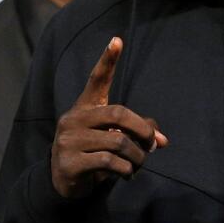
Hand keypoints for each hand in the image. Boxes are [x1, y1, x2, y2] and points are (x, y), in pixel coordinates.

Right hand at [50, 38, 167, 198]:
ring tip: (138, 164)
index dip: (107, 60)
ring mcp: (69, 140)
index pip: (97, 80)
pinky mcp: (70, 162)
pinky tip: (126, 174)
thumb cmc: (92, 154)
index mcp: (84, 107)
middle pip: (118, 113)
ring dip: (137, 157)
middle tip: (152, 144)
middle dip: (142, 130)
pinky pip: (109, 161)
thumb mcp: (112, 139)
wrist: (62, 182)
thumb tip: (162, 140)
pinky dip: (126, 170)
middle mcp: (74, 119)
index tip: (117, 40)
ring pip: (118, 141)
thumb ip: (136, 134)